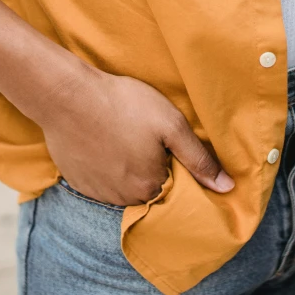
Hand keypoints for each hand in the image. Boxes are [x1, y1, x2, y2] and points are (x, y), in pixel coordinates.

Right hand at [0, 0, 233, 206]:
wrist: (67, 96)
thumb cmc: (124, 105)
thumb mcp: (171, 125)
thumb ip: (200, 159)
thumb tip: (228, 188)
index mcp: (150, 187)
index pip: (174, 190)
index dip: (177, 169)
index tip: (171, 149)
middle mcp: (123, 198)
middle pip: (148, 191)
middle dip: (152, 171)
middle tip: (146, 140)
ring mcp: (96, 191)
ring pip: (123, 188)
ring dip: (128, 172)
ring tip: (125, 140)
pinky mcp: (76, 181)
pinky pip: (99, 182)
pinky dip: (105, 169)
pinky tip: (104, 145)